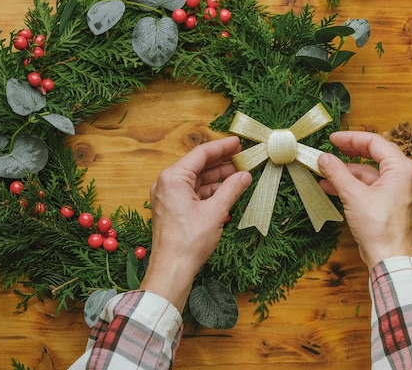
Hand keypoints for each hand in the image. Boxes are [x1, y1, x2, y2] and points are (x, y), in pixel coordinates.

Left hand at [140, 136, 251, 310]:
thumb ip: (231, 189)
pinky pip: (193, 193)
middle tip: (243, 157)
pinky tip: (227, 191)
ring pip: (197, 180)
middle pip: (198, 166)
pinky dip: (210, 192)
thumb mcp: (215, 211)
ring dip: (217, 178)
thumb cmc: (188, 241)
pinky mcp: (172, 209)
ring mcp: (168, 197)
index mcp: (173, 178)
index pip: (200, 154)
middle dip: (221, 163)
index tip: (238, 142)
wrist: (172, 269)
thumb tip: (245, 175)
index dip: (221, 147)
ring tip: (240, 174)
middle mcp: (167, 183)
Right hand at [317, 131, 411, 268]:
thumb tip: (323, 158)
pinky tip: (333, 188)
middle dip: (349, 154)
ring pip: (370, 173)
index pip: (375, 143)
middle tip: (331, 149)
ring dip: (347, 173)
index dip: (351, 139)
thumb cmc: (379, 228)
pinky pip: (371, 187)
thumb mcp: (353, 195)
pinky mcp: (391, 204)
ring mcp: (399, 191)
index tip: (332, 139)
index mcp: (402, 169)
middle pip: (374, 156)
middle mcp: (405, 177)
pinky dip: (353, 186)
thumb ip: (336, 172)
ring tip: (324, 173)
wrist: (390, 259)